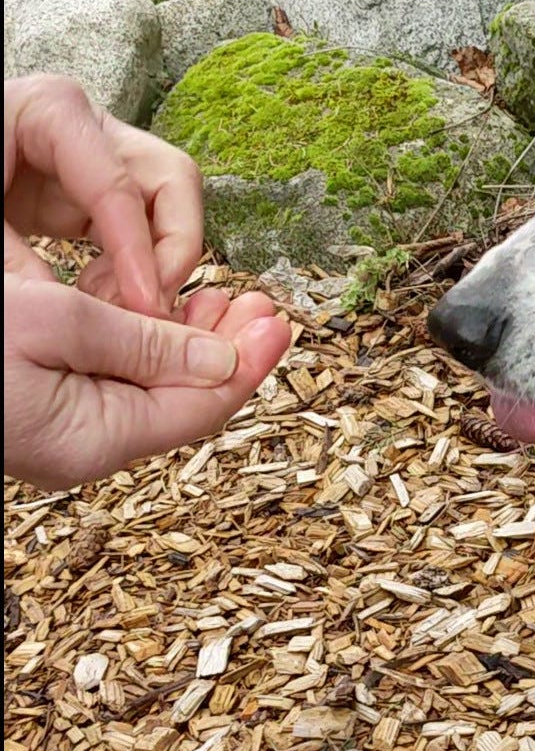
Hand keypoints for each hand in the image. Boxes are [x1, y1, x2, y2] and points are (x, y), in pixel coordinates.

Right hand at [4, 275, 290, 491]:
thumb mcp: (58, 323)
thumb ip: (143, 344)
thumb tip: (221, 360)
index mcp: (94, 440)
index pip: (199, 409)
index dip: (246, 364)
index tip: (278, 324)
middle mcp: (82, 450)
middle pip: (178, 403)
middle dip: (223, 349)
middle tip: (258, 304)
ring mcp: (60, 436)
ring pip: (145, 392)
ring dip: (182, 344)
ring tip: (216, 299)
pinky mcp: (41, 413)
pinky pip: (109, 387)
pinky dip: (139, 350)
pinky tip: (155, 317)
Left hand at [5, 73, 204, 314]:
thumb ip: (15, 264)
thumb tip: (83, 313)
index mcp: (48, 112)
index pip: (118, 185)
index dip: (139, 252)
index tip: (146, 309)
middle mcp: (85, 127)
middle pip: (169, 181)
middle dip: (168, 249)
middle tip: (148, 308)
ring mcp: (93, 160)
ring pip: (166, 207)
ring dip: (155, 262)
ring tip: (113, 306)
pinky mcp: (87, 197)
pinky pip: (138, 232)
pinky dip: (134, 269)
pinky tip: (102, 300)